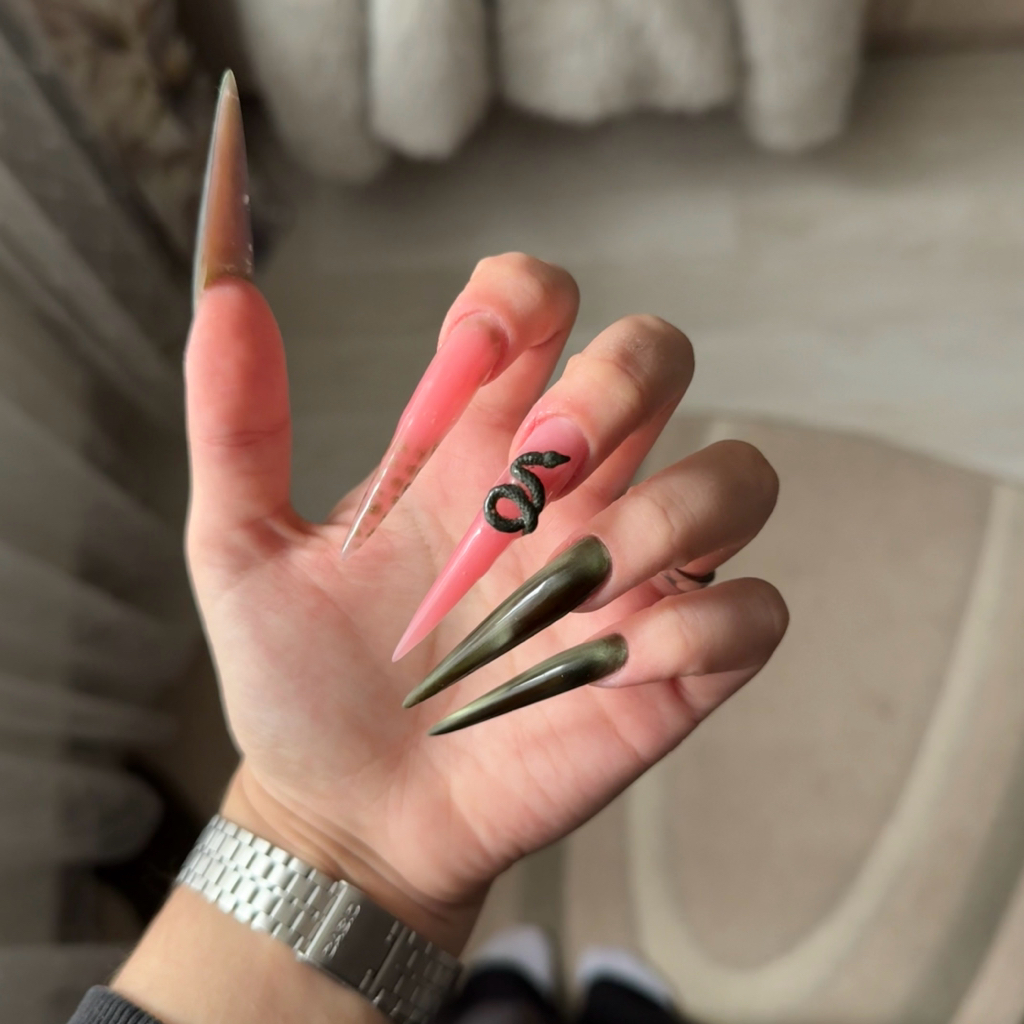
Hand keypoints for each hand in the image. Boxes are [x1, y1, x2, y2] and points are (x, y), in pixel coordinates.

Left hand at [184, 253, 786, 952]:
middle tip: (536, 469)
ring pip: (738, 477)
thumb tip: (225, 293)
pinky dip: (703, 628)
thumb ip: (237, 421)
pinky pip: (753, 613)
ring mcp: (630, 577)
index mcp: (475, 443)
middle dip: (616, 384)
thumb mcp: (244, 547)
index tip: (467, 358)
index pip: (544, 303)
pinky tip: (613, 668)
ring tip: (578, 581)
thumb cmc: (300, 682)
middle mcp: (568, 493)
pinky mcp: (671, 668)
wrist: (344, 814)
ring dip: (673, 511)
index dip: (523, 299)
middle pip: (659, 357)